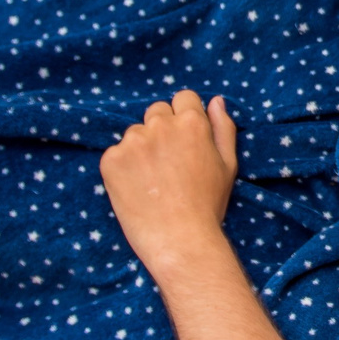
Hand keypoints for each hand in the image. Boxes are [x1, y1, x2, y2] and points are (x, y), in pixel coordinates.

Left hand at [102, 91, 240, 278]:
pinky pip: (116, 154)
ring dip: (141, 148)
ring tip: (152, 182)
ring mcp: (133, 142)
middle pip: (156, 111)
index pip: (183, 98)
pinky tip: (136, 189)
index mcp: (191, 123)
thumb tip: (215, 100)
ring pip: (134, 134)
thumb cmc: (207, 205)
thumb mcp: (227, 165)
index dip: (184, 117)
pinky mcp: (111, 160)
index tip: (184, 140)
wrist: (179, 241)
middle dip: (162, 130)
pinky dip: (123, 168)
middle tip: (168, 164)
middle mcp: (160, 126)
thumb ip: (222, 127)